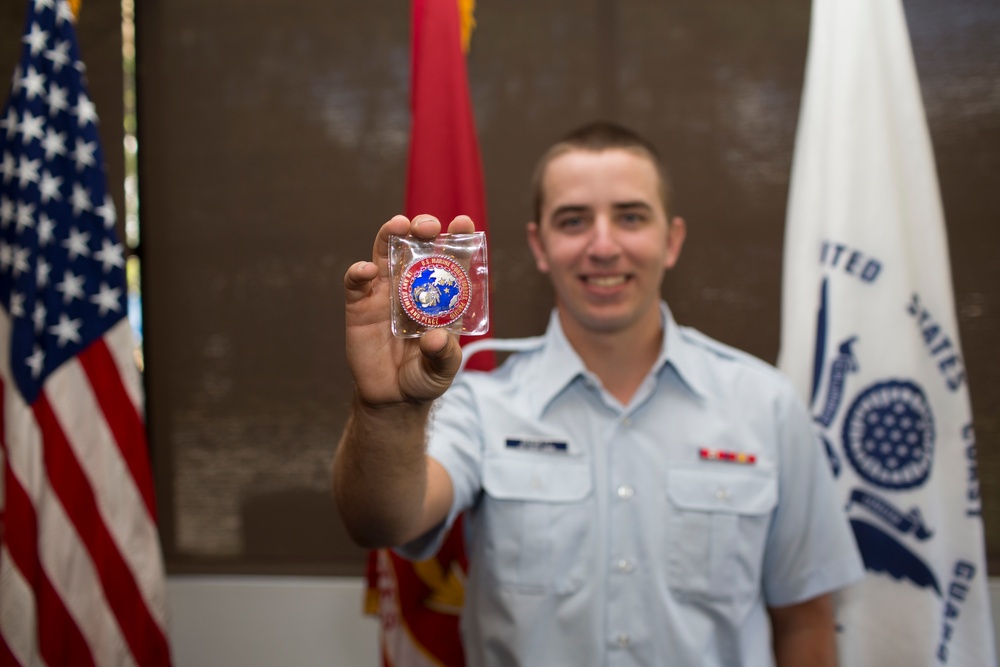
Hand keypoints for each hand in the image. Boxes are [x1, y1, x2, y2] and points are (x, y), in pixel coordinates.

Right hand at [344, 214, 476, 406]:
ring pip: (386, 253)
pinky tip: (367, 270)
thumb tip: (435, 338)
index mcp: (440, 295)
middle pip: (417, 247)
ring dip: (391, 234)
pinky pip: (356, 282)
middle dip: (423, 229)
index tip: (464, 222)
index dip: (459, 239)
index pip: (451, 260)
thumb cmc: (425, 376)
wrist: (393, 397)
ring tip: (399, 226)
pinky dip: (359, 271)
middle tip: (429, 226)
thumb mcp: (444, 369)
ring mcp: (385, 293)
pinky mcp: (360, 305)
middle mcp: (413, 286)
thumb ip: (445, 354)